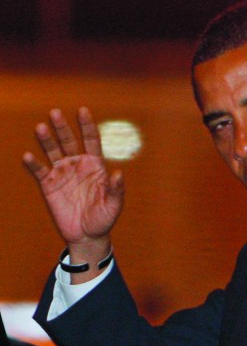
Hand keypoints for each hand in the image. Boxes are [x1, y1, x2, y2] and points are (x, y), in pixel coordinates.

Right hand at [23, 108, 123, 259]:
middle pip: (69, 141)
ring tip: (41, 128)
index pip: (91, 140)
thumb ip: (116, 189)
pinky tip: (28, 156)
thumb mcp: (114, 205)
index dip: (87, 125)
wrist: (87, 235)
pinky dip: (34, 164)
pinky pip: (40, 171)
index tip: (83, 110)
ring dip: (46, 140)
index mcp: (96, 165)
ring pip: (53, 152)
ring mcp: (63, 173)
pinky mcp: (49, 185)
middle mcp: (78, 165)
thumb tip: (118, 173)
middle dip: (63, 127)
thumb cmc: (104, 218)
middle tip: (55, 113)